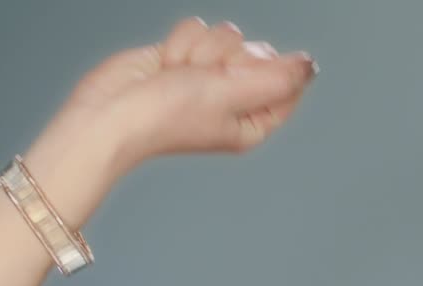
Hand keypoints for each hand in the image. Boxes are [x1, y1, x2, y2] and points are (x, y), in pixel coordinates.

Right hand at [55, 16, 315, 170]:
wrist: (112, 111)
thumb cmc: (167, 116)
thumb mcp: (234, 95)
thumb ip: (277, 78)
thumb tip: (310, 66)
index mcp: (256, 120)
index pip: (288, 84)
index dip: (268, 71)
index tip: (242, 75)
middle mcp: (236, 98)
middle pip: (260, 53)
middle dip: (229, 58)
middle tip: (207, 78)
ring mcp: (210, 76)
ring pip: (228, 35)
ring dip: (201, 51)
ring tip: (182, 75)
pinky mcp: (186, 56)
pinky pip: (200, 29)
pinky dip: (181, 42)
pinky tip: (168, 66)